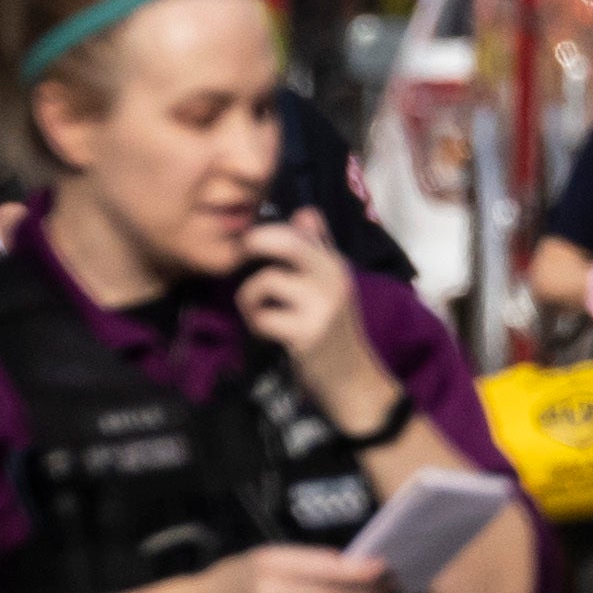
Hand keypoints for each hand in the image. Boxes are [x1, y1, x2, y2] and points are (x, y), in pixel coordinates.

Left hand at [231, 217, 394, 433]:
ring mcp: (322, 306)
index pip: (298, 227)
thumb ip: (318, 249)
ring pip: (266, 282)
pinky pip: (263, 318)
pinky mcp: (307, 334)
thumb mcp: (331, 285)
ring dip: (250, 299)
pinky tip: (268, 333)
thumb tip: (305, 213)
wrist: (351, 380)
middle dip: (253, 244)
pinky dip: (257, 325)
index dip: (265, 232)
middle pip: (286, 240)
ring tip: (258, 312)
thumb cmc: (333, 331)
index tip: (250, 248)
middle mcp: (332, 278)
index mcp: (334, 264)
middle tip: (241, 260)